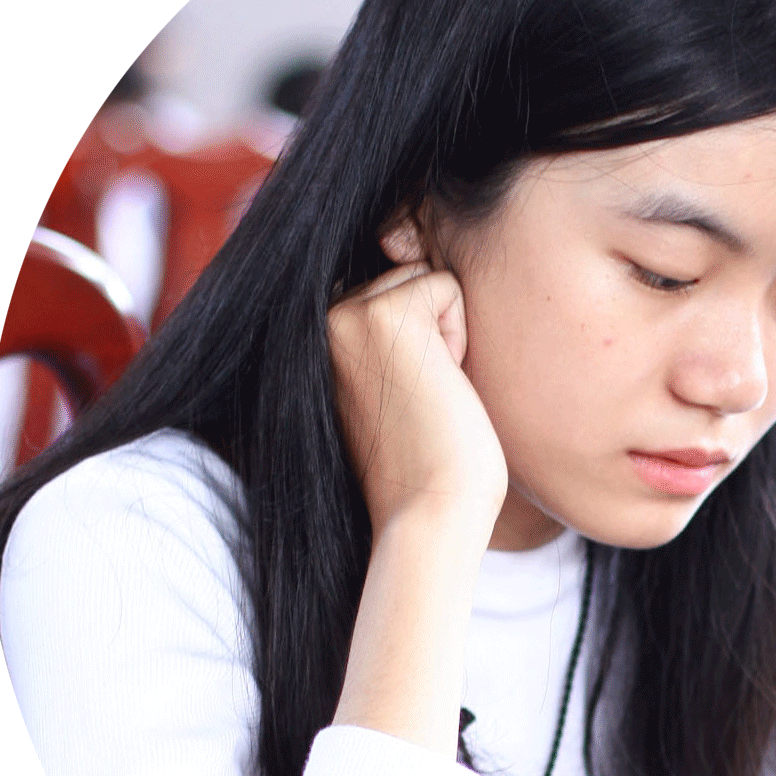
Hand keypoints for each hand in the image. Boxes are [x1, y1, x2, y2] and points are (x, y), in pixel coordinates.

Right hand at [327, 261, 506, 535]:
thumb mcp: (389, 386)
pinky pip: (448, 286)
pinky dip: (460, 335)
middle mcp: (320, 318)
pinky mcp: (385, 316)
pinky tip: (440, 386)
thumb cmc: (425, 463)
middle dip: (432, 331)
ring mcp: (346, 314)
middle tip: (420, 400)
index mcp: (314, 336)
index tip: (404, 401)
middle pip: (409, 277)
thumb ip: (383, 335)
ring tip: (427, 394)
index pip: (389, 289)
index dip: (418, 339)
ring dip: (445, 333)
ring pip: (427, 278)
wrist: (429, 513)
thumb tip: (405, 261)